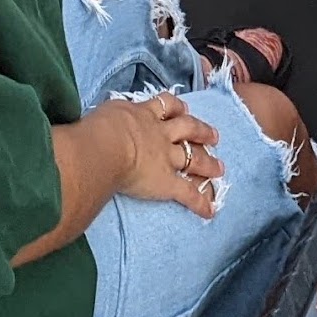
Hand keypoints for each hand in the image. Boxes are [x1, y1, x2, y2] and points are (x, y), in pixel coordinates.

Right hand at [107, 91, 224, 219]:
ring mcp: (166, 158)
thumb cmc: (97, 128)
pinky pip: (188, 194)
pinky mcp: (167, 183)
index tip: (184, 109)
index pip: (164, 105)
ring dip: (208, 164)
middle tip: (214, 136)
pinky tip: (210, 210)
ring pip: (193, 158)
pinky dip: (200, 202)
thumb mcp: (106, 111)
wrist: (105, 147)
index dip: (176, 107)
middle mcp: (160, 133)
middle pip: (187, 129)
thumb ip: (112, 115)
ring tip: (219, 168)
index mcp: (143, 114)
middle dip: (202, 132)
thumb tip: (107, 118)